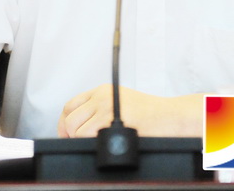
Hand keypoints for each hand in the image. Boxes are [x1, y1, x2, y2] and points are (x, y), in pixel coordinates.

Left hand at [57, 84, 202, 137]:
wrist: (169, 117)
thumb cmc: (151, 114)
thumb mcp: (122, 102)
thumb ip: (102, 108)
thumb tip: (81, 126)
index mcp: (103, 90)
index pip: (71, 104)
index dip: (64, 121)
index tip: (65, 132)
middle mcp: (101, 96)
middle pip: (70, 117)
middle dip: (70, 134)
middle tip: (77, 142)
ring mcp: (105, 107)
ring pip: (76, 129)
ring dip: (81, 140)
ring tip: (95, 142)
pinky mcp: (110, 119)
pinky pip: (87, 135)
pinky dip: (90, 143)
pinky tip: (102, 143)